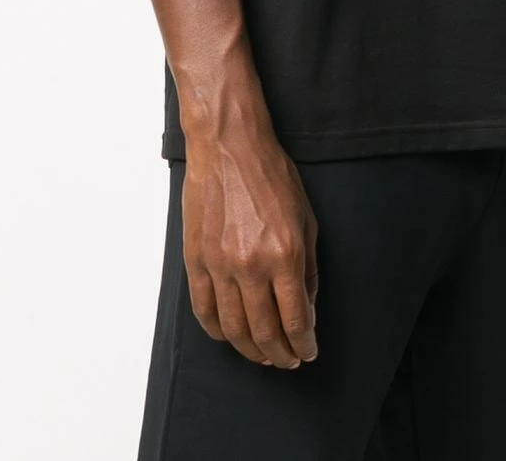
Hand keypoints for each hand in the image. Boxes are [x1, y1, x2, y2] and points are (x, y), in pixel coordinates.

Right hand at [181, 128, 318, 368]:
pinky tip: (230, 335)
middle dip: (280, 354)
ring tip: (262, 355)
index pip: (295, 319)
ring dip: (250, 350)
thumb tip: (307, 307)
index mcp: (285, 254)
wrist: (229, 146)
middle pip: (264, 331)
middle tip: (287, 360)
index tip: (307, 351)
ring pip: (233, 328)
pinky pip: (204, 310)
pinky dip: (218, 331)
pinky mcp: (196, 260)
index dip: (303, 343)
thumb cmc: (272, 176)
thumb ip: (308, 268)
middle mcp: (251, 265)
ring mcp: (220, 264)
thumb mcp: (306, 219)